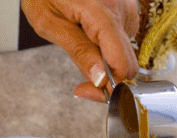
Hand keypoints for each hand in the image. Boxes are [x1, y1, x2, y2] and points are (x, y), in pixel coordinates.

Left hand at [21, 0, 138, 101]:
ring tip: (81, 45)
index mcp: (101, 11)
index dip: (109, 86)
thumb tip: (100, 79)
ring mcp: (126, 7)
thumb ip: (78, 51)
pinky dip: (108, 47)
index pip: (121, 63)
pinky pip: (123, 40)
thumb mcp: (49, 22)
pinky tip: (90, 36)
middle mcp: (120, 8)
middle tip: (84, 80)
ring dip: (107, 61)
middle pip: (127, 62)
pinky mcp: (126, 10)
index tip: (90, 91)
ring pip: (125, 53)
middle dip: (108, 77)